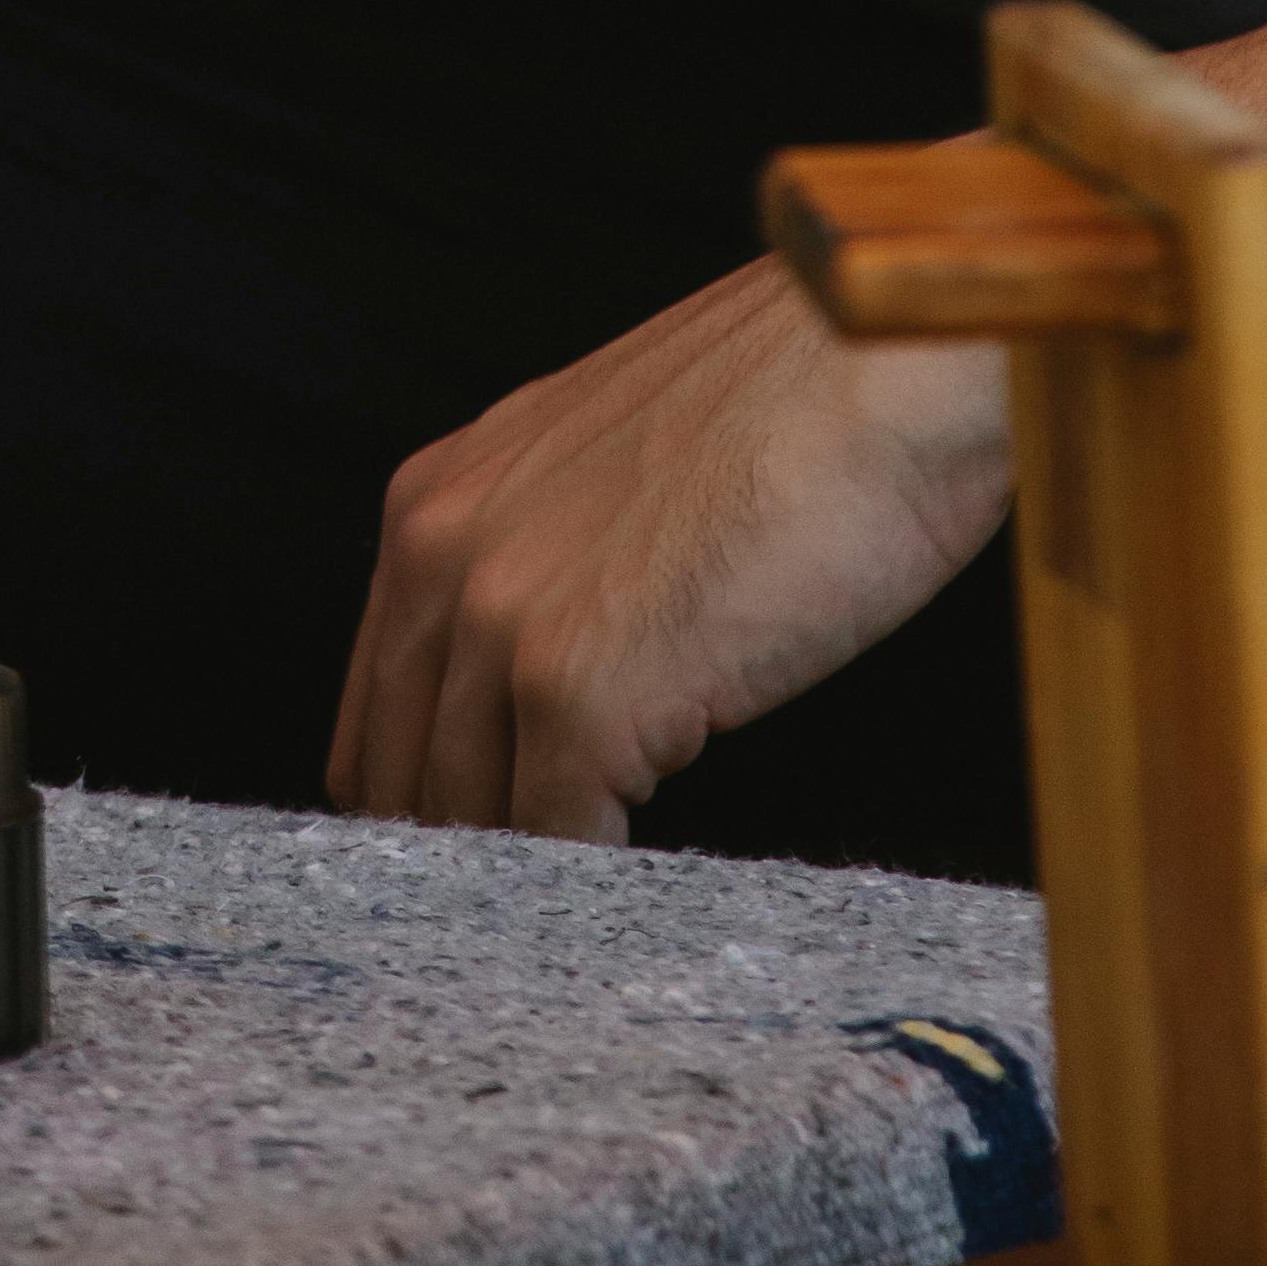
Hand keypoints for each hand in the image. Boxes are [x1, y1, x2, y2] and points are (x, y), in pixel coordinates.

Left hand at [329, 263, 1009, 839]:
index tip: (493, 843)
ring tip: (608, 896)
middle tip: (552, 897)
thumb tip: (530, 700)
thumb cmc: (792, 413)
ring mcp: (503, 626)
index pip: (377, 714)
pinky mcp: (580, 695)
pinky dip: (600, 884)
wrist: (889, 368)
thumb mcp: (605, 474)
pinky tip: (654, 878)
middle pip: (404, 780)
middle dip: (475, 848)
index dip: (432, 794)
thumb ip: (541, 567)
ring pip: (474, 822)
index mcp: (432, 501)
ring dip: (540, 869)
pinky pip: (560, 843)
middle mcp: (439, 557)